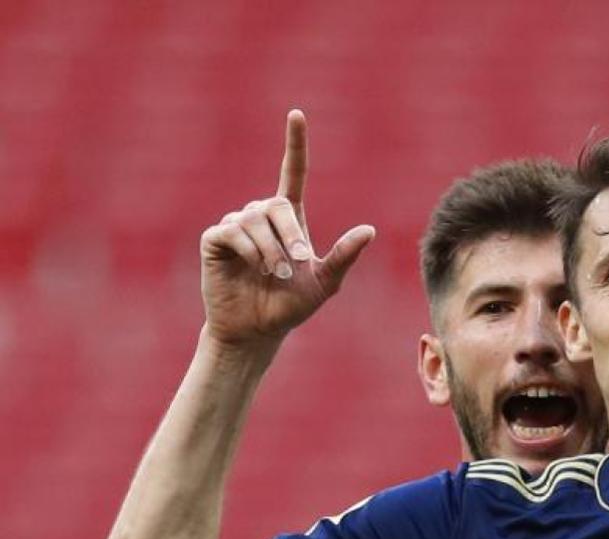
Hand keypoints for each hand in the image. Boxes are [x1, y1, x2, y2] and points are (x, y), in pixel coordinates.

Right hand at [200, 110, 374, 350]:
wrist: (257, 330)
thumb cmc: (290, 306)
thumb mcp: (325, 282)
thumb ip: (344, 255)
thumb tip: (369, 230)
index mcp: (289, 219)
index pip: (292, 172)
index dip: (295, 144)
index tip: (296, 114)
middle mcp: (261, 216)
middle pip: (277, 205)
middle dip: (291, 234)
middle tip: (298, 263)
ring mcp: (235, 224)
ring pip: (255, 220)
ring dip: (270, 250)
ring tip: (274, 274)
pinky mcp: (215, 239)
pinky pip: (232, 232)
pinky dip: (248, 250)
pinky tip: (250, 267)